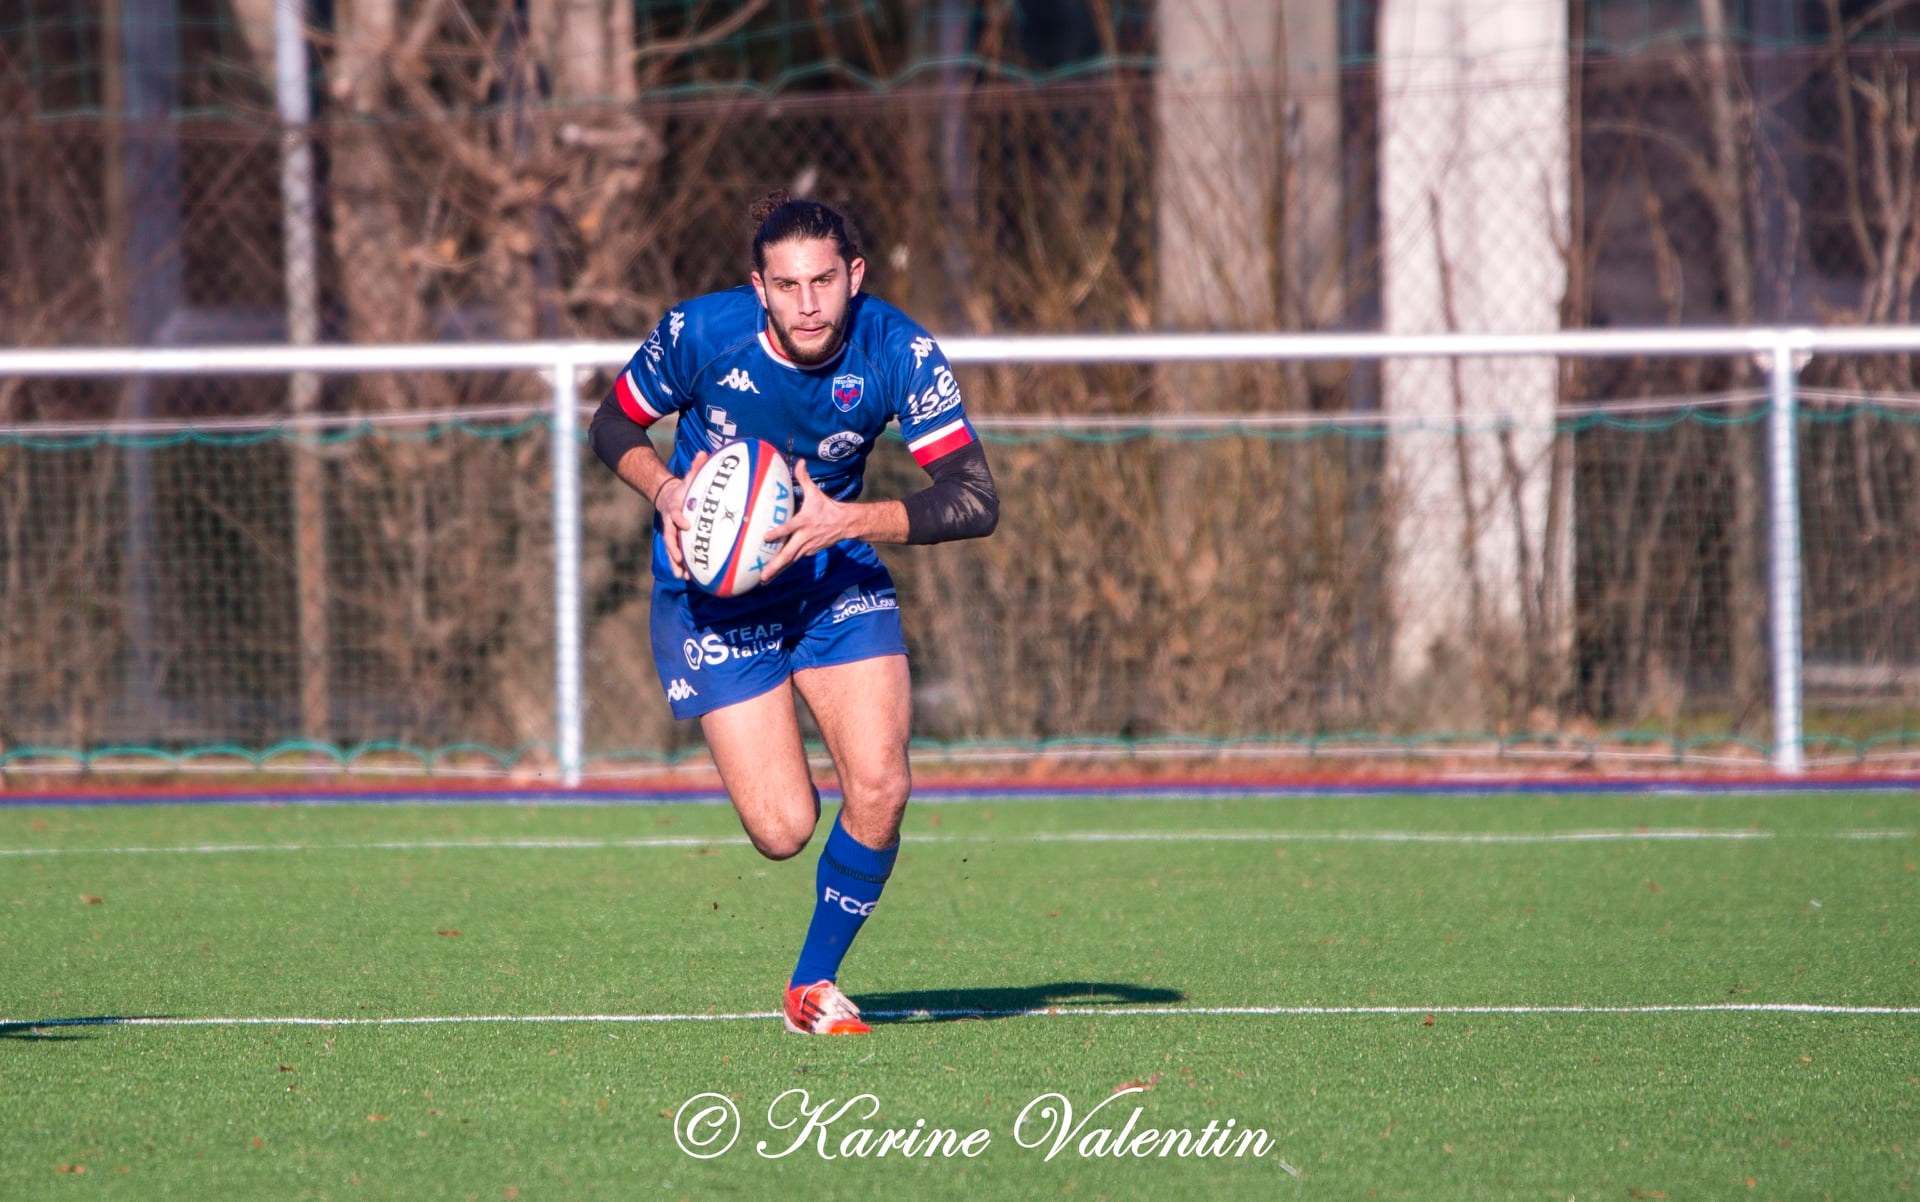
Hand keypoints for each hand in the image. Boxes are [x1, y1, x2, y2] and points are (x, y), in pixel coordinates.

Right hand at [654, 449, 708, 580]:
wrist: (668, 496)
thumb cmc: (684, 487)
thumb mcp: (689, 476)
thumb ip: (696, 467)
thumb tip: (704, 452)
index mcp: (674, 507)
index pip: (675, 513)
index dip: (678, 518)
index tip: (685, 524)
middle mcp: (671, 522)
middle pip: (670, 537)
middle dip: (674, 549)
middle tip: (680, 559)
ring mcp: (672, 532)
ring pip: (672, 549)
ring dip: (677, 563)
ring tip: (684, 576)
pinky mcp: (675, 540)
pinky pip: (677, 554)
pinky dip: (681, 565)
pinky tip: (689, 577)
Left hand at [760, 460, 845, 582]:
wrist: (845, 524)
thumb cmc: (827, 507)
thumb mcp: (815, 493)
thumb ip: (804, 478)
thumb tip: (800, 462)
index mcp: (803, 522)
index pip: (789, 528)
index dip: (778, 533)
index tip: (765, 537)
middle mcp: (804, 538)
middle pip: (787, 554)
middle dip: (774, 565)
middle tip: (762, 575)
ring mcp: (806, 547)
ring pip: (789, 561)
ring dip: (777, 571)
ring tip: (763, 580)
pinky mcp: (808, 552)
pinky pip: (793, 559)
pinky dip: (783, 566)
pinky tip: (772, 572)